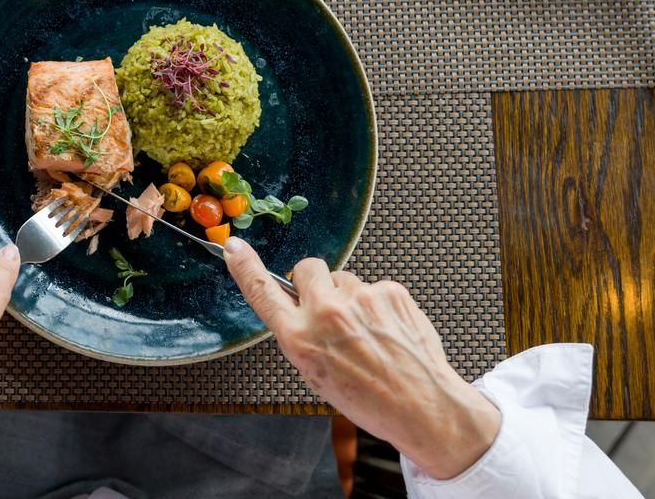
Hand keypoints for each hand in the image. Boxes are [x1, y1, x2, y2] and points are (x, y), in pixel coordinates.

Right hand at [223, 238, 500, 479]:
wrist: (421, 405)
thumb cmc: (369, 399)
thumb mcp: (316, 375)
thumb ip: (303, 336)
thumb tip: (303, 309)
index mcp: (300, 339)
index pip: (263, 292)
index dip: (245, 267)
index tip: (234, 248)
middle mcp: (326, 312)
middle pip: (306, 268)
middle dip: (313, 282)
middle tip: (328, 308)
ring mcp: (360, 297)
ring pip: (344, 279)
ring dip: (349, 297)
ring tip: (367, 332)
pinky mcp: (390, 291)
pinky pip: (374, 287)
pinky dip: (378, 305)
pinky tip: (388, 331)